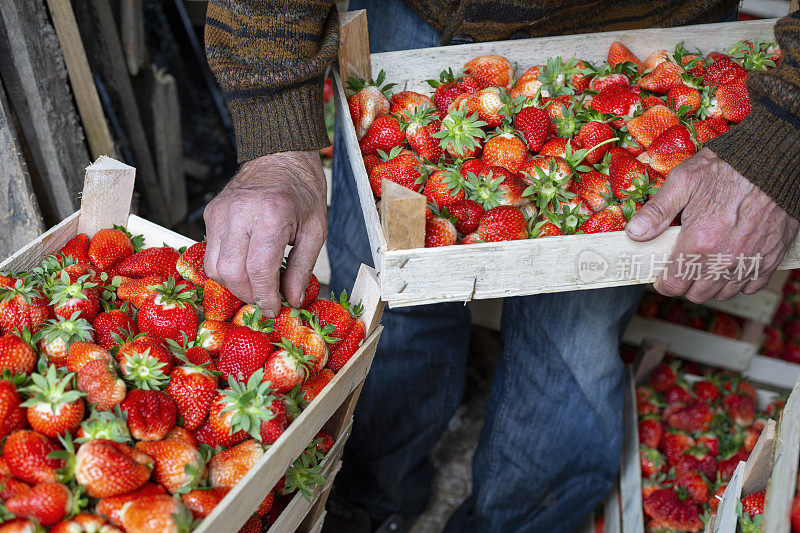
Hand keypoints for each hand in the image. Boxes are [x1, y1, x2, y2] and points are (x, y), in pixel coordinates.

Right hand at [203, 150, 326, 316]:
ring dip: (234, 285)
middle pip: (231, 273)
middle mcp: (240, 212)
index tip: (274, 309)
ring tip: (255, 286)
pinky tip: (244, 267)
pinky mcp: (210, 213)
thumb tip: (293, 300)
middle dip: (249, 295)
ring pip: (214, 267)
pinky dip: (225, 268)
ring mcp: (220, 212)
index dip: (265, 297)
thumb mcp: (316, 230)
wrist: (281, 156)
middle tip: (266, 300)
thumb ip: (302, 268)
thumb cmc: (303, 191)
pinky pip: (210, 253)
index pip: (258, 270)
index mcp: (271, 214)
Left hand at [625, 148, 797, 301]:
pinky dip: (737, 281)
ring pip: (723, 293)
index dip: (663, 282)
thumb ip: (657, 211)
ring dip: (710, 283)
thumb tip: (634, 232)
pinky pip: (750, 287)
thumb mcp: (684, 181)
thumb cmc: (729, 168)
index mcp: (700, 242)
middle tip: (681, 264)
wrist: (775, 162)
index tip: (661, 274)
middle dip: (685, 283)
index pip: (674, 284)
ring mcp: (751, 260)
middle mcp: (726, 258)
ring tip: (704, 262)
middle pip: (697, 293)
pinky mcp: (771, 258)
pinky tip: (729, 263)